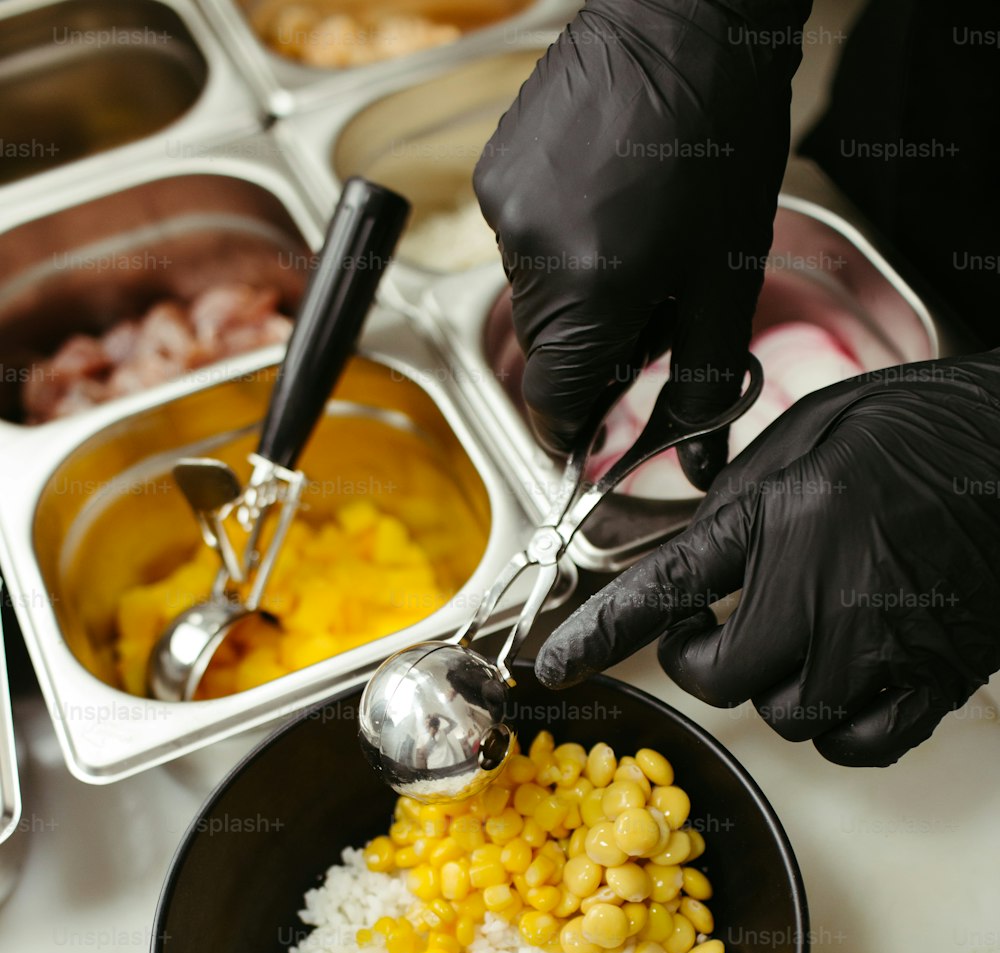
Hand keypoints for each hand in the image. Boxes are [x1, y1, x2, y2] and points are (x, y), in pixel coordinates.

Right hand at [473, 0, 805, 485]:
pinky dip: (562, 242)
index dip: (576, 428)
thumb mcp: (725, 276)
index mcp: (588, 290)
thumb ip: (704, 380)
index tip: (597, 431)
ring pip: (536, 296)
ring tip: (638, 237)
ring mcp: (504, 205)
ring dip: (580, 293)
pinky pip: (522, 240)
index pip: (553, 402)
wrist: (691, 15)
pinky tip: (608, 200)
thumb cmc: (721, 135)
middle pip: (548, 349)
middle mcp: (531, 252)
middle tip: (656, 303)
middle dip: (597, 347)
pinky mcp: (495, 167)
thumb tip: (701, 461)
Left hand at [535, 352, 999, 766]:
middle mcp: (828, 593)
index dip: (599, 634)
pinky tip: (844, 681)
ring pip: (788, 715)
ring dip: (775, 686)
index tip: (556, 667)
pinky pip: (858, 743)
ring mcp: (883, 646)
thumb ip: (744, 495)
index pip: (664, 589)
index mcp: (787, 519)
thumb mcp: (813, 430)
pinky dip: (838, 725)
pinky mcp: (934, 677)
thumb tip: (698, 540)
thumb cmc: (930, 422)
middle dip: (705, 658)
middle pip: (724, 678)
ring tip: (797, 638)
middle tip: (712, 630)